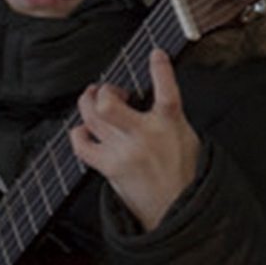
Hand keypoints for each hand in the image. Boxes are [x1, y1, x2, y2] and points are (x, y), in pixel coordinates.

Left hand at [70, 49, 199, 230]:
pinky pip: (82, 147)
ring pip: (92, 118)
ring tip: (93, 99)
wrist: (177, 211)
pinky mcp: (109, 168)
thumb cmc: (183, 174)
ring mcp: (123, 152)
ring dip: (88, 102)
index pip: (166, 88)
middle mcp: (144, 135)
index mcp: (170, 124)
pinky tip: (84, 131)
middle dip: (105, 91)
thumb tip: (152, 96)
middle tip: (109, 91)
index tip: (155, 54)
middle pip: (109, 104)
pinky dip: (78, 134)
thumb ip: (168, 115)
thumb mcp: (187, 136)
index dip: (160, 67)